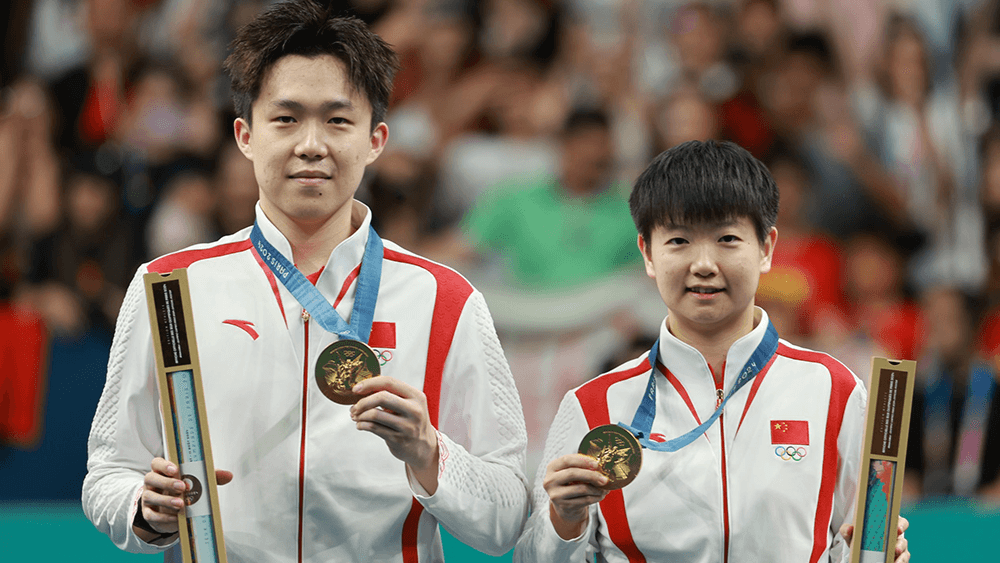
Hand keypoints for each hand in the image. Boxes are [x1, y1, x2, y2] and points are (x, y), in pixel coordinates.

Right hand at [135, 457, 232, 540]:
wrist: (169, 512)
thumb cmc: (183, 491)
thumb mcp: (196, 482)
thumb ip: (210, 477)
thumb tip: (229, 475)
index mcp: (162, 471)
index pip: (157, 463)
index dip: (164, 465)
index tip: (175, 469)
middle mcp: (152, 482)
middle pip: (151, 478)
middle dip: (167, 482)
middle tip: (182, 487)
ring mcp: (148, 497)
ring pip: (150, 496)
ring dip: (165, 500)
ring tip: (180, 504)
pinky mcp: (148, 513)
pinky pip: (151, 515)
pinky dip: (164, 517)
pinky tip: (175, 517)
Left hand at [350, 376, 438, 493]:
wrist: (424, 447)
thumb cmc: (410, 421)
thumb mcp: (409, 404)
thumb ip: (391, 395)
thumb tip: (362, 389)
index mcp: (416, 396)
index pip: (389, 382)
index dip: (370, 383)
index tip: (355, 389)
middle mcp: (414, 410)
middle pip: (382, 397)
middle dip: (363, 401)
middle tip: (354, 407)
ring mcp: (407, 426)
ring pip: (375, 414)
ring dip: (360, 415)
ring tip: (355, 416)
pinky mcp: (398, 440)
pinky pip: (374, 428)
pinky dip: (362, 425)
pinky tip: (360, 425)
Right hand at [543, 454, 608, 539]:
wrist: (564, 505)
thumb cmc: (570, 484)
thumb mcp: (570, 472)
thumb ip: (581, 467)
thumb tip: (601, 467)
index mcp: (552, 467)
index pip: (567, 460)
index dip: (583, 461)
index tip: (596, 464)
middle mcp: (550, 481)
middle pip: (573, 473)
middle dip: (591, 475)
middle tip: (604, 478)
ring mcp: (556, 494)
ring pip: (581, 488)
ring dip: (596, 488)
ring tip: (604, 488)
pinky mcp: (564, 506)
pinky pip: (584, 500)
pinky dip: (596, 497)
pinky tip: (600, 495)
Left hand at [839, 516, 908, 562]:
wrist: (858, 552)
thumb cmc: (858, 538)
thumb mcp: (851, 534)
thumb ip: (847, 529)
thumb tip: (849, 528)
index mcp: (887, 526)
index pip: (900, 522)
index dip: (901, 525)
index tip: (898, 529)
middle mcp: (895, 537)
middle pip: (903, 539)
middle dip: (901, 544)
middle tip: (896, 549)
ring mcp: (898, 548)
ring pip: (904, 552)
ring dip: (901, 557)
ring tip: (895, 562)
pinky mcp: (898, 559)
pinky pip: (902, 561)